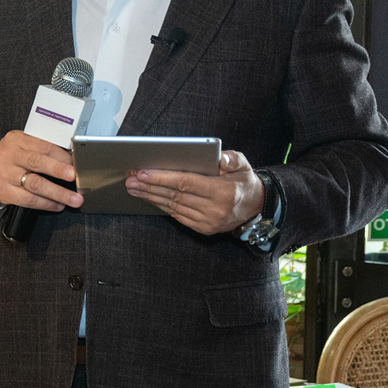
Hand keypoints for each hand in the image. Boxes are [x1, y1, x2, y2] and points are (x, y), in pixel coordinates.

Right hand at [0, 130, 81, 212]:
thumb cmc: (14, 158)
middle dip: (58, 170)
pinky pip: (29, 200)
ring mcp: (5, 174)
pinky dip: (46, 203)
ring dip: (57, 193)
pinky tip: (58, 205)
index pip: (43, 146)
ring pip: (35, 184)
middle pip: (37, 162)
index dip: (62, 156)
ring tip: (74, 199)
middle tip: (74, 176)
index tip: (76, 163)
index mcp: (16, 139)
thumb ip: (44, 148)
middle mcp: (9, 155)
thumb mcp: (25, 146)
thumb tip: (72, 160)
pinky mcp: (5, 192)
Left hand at [127, 150, 262, 235]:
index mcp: (223, 191)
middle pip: (175, 195)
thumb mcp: (243, 164)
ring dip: (151, 197)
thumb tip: (219, 159)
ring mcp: (208, 221)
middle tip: (130, 179)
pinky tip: (149, 198)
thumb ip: (231, 159)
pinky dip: (162, 206)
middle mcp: (215, 209)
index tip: (143, 172)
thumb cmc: (244, 181)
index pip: (186, 182)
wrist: (257, 206)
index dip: (162, 178)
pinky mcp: (204, 228)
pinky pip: (177, 215)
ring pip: (173, 207)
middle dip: (150, 187)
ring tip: (134, 188)